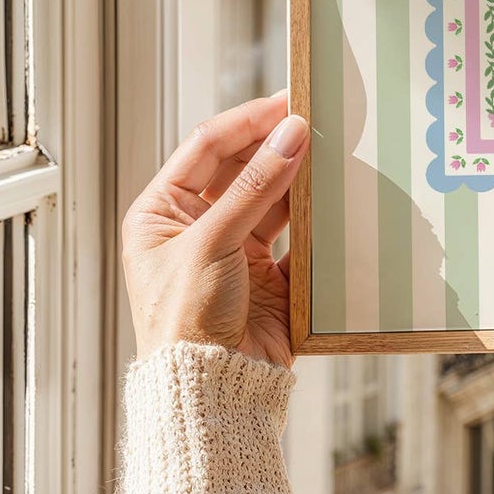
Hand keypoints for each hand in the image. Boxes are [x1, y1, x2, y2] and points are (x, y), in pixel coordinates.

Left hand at [120, 91, 308, 367]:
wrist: (212, 393)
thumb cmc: (184, 324)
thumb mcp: (211, 243)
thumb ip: (256, 186)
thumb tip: (290, 133)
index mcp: (161, 212)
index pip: (207, 146)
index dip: (248, 120)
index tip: (287, 100)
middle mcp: (195, 226)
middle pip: (242, 166)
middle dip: (276, 144)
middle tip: (315, 120)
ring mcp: (233, 249)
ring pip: (272, 195)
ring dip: (297, 176)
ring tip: (329, 153)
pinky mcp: (268, 273)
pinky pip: (295, 231)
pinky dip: (314, 215)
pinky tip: (332, 198)